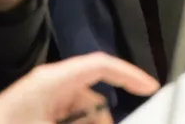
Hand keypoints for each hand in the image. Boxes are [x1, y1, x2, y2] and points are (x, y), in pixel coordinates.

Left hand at [0, 52, 159, 123]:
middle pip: (93, 97)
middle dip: (103, 118)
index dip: (129, 75)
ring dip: (88, 122)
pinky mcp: (33, 115)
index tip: (151, 90)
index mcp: (54, 80)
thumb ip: (88, 120)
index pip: (101, 66)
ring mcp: (40, 101)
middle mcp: (49, 86)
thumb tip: (108, 118)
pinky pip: (66, 118)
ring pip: (80, 113)